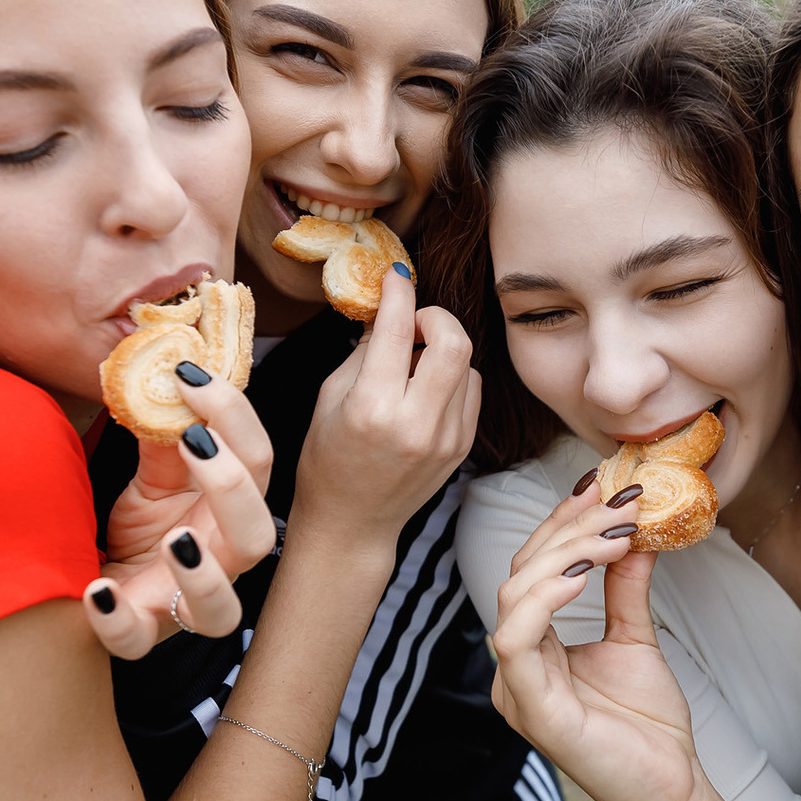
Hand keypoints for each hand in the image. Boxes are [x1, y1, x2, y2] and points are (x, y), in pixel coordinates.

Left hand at [89, 369, 278, 658]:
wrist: (102, 583)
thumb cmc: (143, 531)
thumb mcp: (154, 480)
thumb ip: (163, 439)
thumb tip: (160, 375)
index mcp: (232, 513)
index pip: (258, 461)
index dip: (234, 416)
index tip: (189, 375)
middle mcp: (221, 562)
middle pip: (259, 537)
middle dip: (234, 488)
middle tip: (195, 440)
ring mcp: (184, 606)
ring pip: (221, 612)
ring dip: (204, 575)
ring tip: (175, 540)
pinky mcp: (140, 635)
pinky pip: (135, 640)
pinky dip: (118, 621)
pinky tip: (97, 592)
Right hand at [289, 265, 479, 545]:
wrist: (352, 524)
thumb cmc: (329, 458)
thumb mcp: (330, 397)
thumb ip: (365, 349)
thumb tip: (388, 304)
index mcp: (373, 408)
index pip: (397, 330)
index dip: (398, 292)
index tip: (396, 276)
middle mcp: (416, 424)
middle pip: (454, 341)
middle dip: (434, 317)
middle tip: (411, 324)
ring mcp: (446, 439)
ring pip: (467, 363)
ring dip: (441, 348)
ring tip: (411, 364)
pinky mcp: (462, 447)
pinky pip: (472, 389)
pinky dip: (452, 376)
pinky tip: (424, 390)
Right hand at [488, 482, 706, 800]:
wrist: (673, 790)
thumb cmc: (649, 728)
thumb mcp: (635, 639)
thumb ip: (623, 587)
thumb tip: (632, 530)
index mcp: (533, 650)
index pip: (531, 570)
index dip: (562, 524)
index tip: (603, 487)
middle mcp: (515, 667)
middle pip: (520, 574)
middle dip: (569, 530)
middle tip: (620, 504)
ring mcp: (517, 690)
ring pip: (514, 597)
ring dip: (564, 555)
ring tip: (615, 535)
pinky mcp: (532, 710)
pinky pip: (515, 640)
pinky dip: (544, 598)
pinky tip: (582, 575)